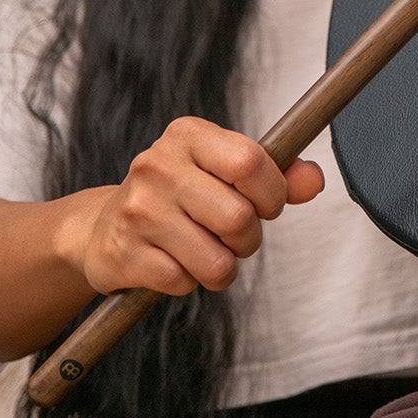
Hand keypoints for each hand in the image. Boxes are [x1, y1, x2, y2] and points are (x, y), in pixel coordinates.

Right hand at [63, 117, 325, 295]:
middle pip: (238, 218)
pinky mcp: (124, 253)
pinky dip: (189, 282)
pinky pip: (184, 282)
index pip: (251, 162)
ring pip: (216, 260)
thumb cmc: (180, 197)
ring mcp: (137, 210)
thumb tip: (314, 179)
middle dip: (248, 238)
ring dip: (222, 267)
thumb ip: (277, 174)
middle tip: (233, 235)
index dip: (273, 193)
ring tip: (205, 251)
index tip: (267, 205)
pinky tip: (173, 262)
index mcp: (187, 135)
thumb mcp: (224, 172)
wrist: (102, 228)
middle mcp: (157, 166)